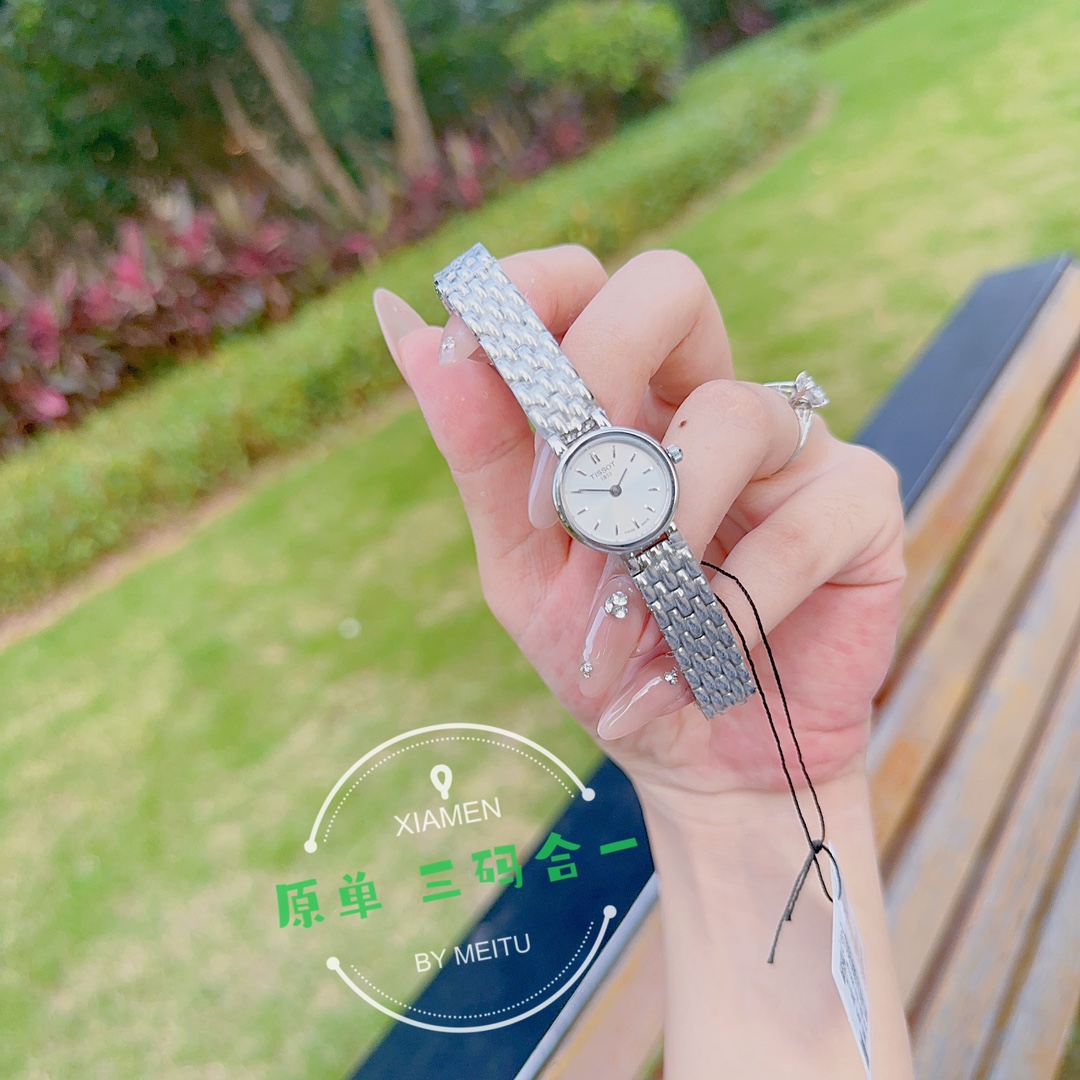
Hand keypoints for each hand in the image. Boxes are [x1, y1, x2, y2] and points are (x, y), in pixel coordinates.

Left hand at [373, 245, 905, 812]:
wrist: (700, 759)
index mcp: (624, 407)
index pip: (585, 285)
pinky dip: (739, 601)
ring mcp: (791, 447)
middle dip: (599, 370)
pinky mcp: (859, 503)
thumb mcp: (525, 566)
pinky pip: (801, 521)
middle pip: (669, 286)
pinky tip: (716, 652)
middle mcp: (706, 404)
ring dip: (666, 531)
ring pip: (734, 411)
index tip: (468, 358)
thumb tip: (405, 329)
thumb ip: (480, 453)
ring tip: (642, 620)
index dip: (529, 293)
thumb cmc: (611, 657)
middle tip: (565, 500)